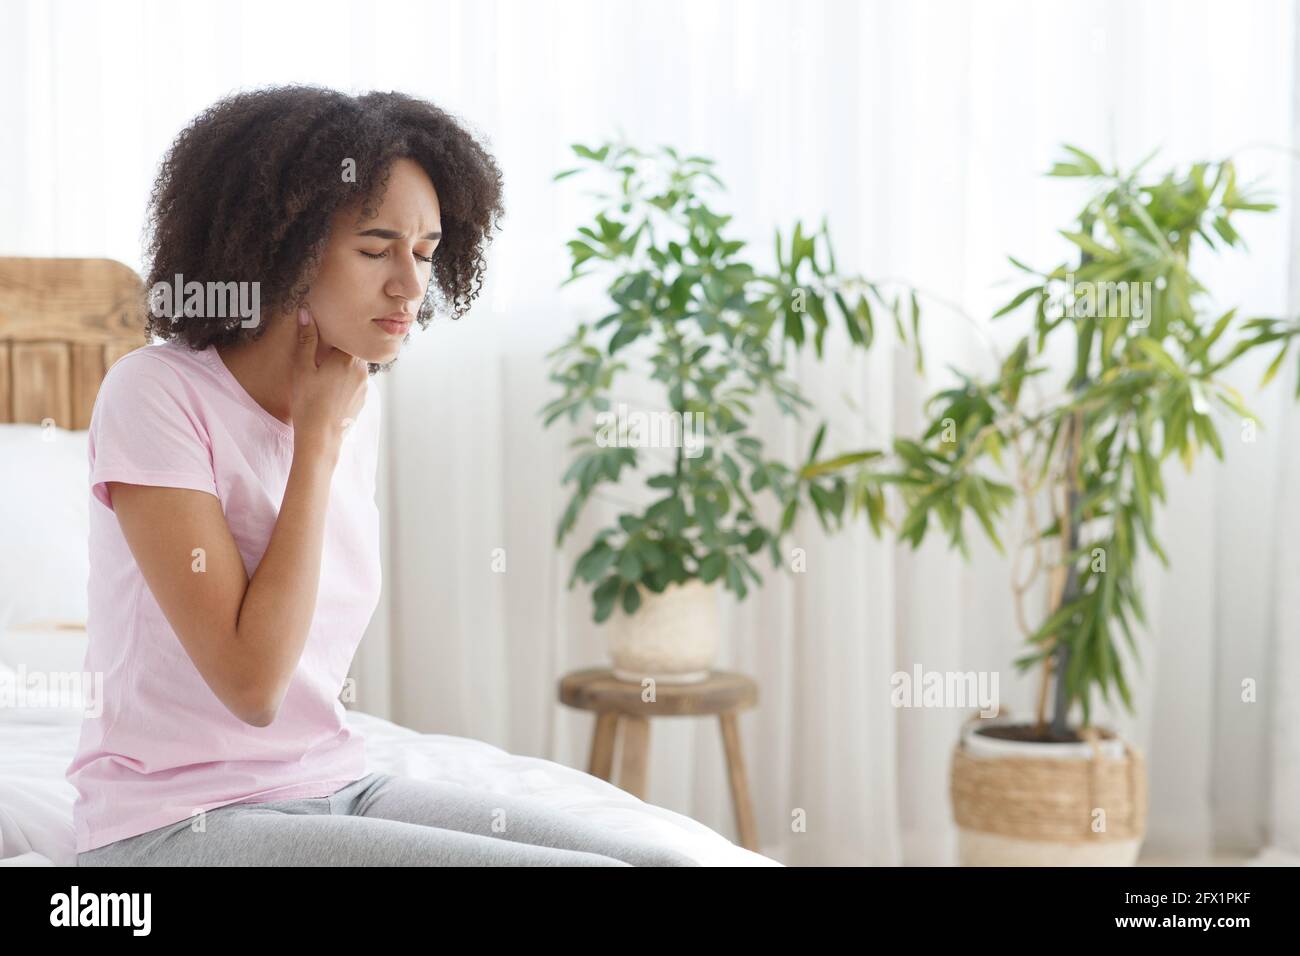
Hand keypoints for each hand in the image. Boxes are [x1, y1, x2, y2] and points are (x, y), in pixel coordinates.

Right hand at [290, 304, 367, 455]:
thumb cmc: (308, 403)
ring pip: (355, 367)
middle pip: (353, 351)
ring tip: (324, 374)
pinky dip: (345, 382)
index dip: (336, 333)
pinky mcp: (362, 400)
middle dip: (339, 350)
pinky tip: (330, 390)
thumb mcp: (302, 368)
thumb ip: (306, 339)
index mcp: (349, 359)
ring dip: (342, 366)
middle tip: (321, 354)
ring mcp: (364, 386)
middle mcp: (362, 370)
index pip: (348, 336)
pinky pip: (355, 383)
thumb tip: (306, 313)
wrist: (321, 437)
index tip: (325, 333)